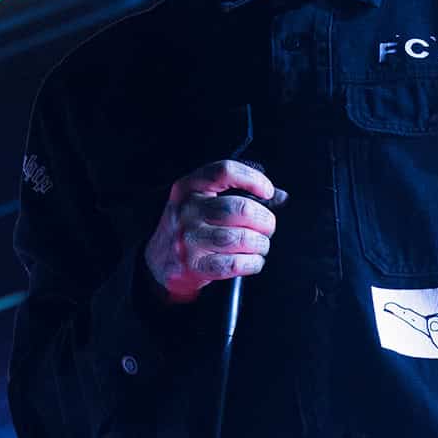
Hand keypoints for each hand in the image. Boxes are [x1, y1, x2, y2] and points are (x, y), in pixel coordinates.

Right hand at [144, 159, 287, 304]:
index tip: (268, 191)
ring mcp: (188, 239)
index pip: (224, 171)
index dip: (253, 179)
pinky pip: (232, 265)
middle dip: (264, 219)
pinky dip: (251, 263)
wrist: (157, 260)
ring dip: (260, 243)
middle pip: (237, 208)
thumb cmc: (189, 226)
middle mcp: (186, 210)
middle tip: (268, 226)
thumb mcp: (203, 200)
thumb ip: (238, 192)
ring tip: (261, 244)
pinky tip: (253, 260)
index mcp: (189, 187)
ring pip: (238, 238)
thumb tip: (279, 196)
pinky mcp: (193, 266)